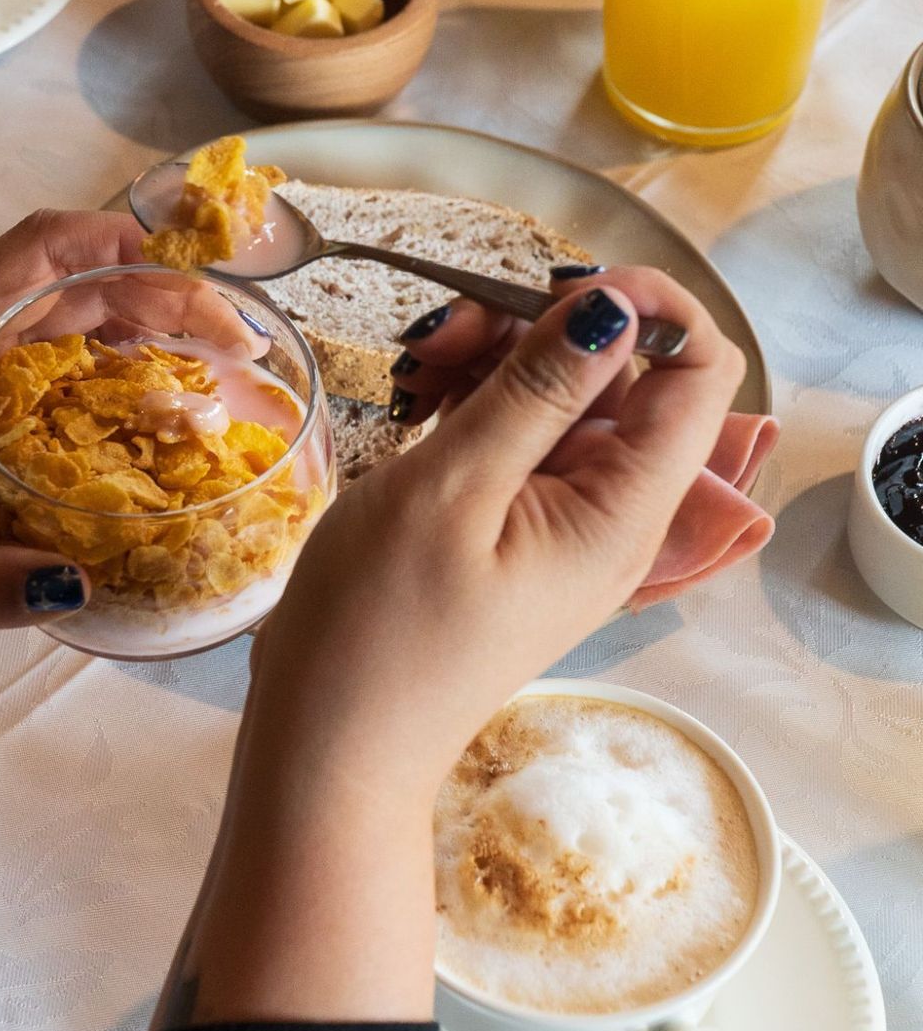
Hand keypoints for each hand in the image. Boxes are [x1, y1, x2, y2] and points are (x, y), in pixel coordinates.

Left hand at [0, 210, 253, 693]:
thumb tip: (78, 584)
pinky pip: (48, 362)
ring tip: (213, 367)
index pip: (34, 252)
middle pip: (67, 282)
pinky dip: (108, 367)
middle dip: (157, 294)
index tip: (194, 277)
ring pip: (62, 319)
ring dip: (138, 327)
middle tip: (235, 343)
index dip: (118, 244)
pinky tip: (151, 410)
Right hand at [165, 268, 743, 1026]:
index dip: (645, 307)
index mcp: (625, 508)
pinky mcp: (514, 524)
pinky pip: (521, 433)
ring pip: (563, 393)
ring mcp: (562, 518)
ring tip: (418, 367)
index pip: (699, 370)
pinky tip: (418, 398)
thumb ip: (539, 390)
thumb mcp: (454, 488)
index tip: (551, 287)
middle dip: (543, 326)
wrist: (331, 743)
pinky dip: (477, 398)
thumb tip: (618, 306)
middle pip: (622, 373)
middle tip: (447, 332)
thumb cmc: (380, 626)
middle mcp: (613, 509)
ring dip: (498, 356)